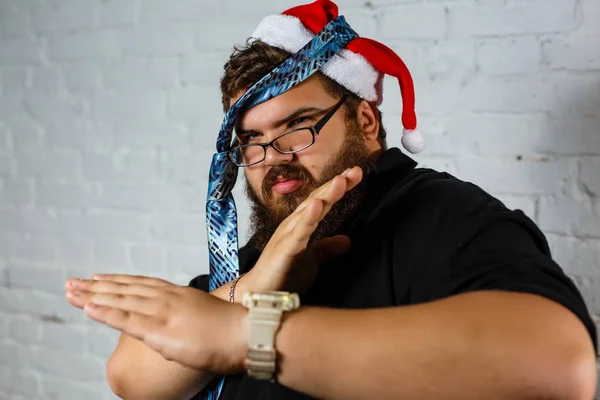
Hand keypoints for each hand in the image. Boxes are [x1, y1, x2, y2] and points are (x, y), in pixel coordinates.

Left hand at [64, 274, 247, 373]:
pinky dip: (105, 313)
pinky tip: (88, 309)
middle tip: (72, 283)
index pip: (140, 284)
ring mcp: (163, 312)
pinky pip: (127, 321)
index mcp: (178, 294)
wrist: (246, 333)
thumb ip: (187, 315)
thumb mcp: (206, 315)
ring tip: (70, 292)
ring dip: (92, 297)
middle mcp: (167, 298)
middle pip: (124, 289)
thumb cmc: (233, 328)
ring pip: (120, 301)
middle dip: (96, 287)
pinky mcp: (161, 330)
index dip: (116, 281)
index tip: (97, 278)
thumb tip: (178, 324)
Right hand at [244, 166, 362, 293]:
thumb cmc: (283, 275)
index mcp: (302, 226)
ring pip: (308, 211)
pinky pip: (298, 232)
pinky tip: (316, 206)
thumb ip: (328, 249)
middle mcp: (294, 225)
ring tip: (340, 181)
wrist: (259, 294)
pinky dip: (307, 218)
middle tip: (354, 171)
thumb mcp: (313, 261)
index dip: (339, 188)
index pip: (322, 201)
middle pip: (317, 199)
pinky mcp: (283, 249)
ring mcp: (287, 235)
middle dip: (336, 185)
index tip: (356, 174)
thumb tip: (348, 240)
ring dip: (325, 195)